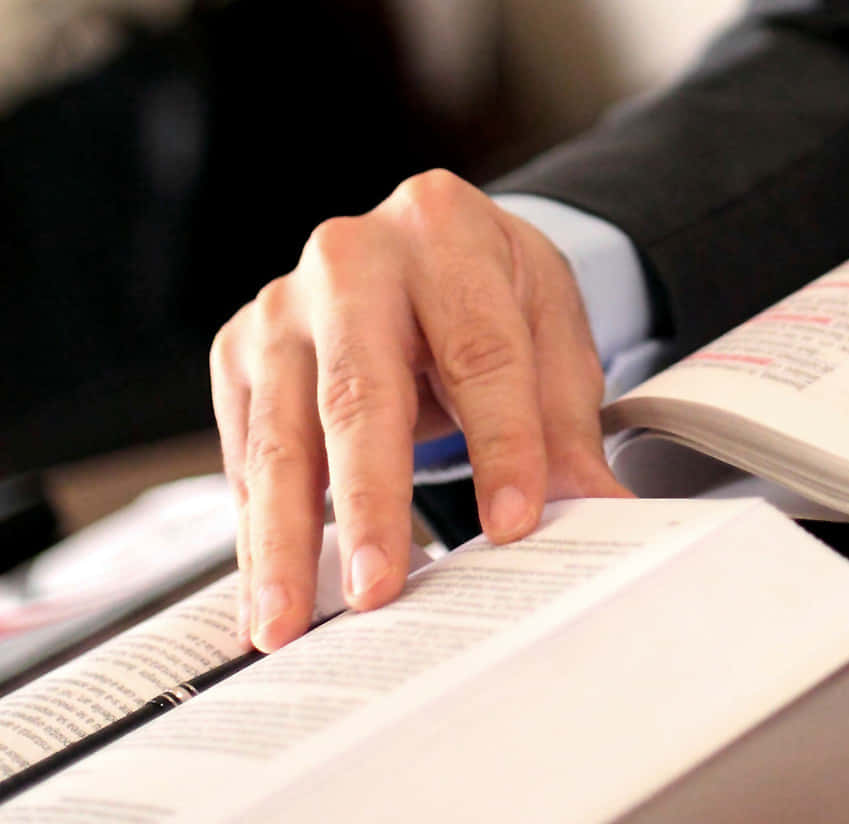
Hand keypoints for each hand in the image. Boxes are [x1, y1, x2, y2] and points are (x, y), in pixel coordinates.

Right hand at [210, 170, 629, 650]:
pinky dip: (258, 532)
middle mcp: (351, 259)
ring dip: (284, 541)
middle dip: (371, 502)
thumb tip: (605, 516)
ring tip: (291, 622)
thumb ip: (569, 426)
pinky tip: (273, 592)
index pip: (481, 350)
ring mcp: (282, 305)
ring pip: (281, 436)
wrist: (428, 251)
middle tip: (379, 591)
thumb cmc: (493, 295)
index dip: (502, 443)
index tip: (513, 526)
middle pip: (361, 394)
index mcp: (445, 230)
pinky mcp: (240, 353)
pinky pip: (246, 455)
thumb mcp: (551, 335)